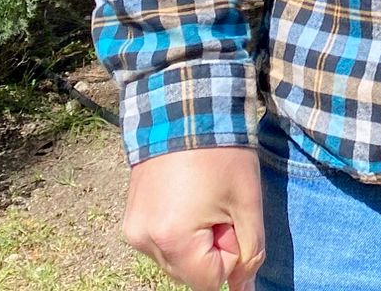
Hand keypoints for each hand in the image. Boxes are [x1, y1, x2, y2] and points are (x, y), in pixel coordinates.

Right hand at [123, 144, 265, 290]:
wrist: (185, 108)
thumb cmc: (222, 153)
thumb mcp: (247, 202)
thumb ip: (250, 252)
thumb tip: (244, 289)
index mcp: (172, 239)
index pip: (210, 280)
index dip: (230, 251)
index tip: (231, 216)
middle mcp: (144, 240)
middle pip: (189, 273)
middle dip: (211, 247)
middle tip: (218, 204)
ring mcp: (133, 229)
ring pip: (174, 259)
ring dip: (194, 241)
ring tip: (201, 197)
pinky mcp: (130, 217)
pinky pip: (160, 242)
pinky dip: (178, 230)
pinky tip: (186, 197)